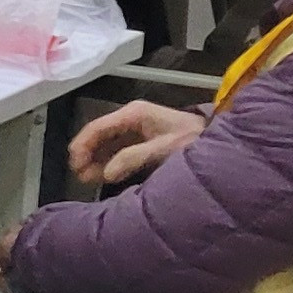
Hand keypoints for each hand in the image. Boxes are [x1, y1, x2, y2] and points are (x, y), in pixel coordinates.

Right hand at [66, 100, 204, 185]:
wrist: (218, 140)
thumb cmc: (193, 140)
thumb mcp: (163, 149)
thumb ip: (133, 159)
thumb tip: (106, 173)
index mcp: (134, 114)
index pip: (98, 126)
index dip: (83, 144)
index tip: (74, 163)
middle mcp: (131, 118)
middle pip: (100, 135)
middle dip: (87, 154)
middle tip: (78, 175)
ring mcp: (136, 129)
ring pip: (107, 144)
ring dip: (96, 160)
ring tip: (87, 178)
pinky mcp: (142, 141)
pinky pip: (118, 150)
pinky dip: (108, 162)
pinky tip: (103, 175)